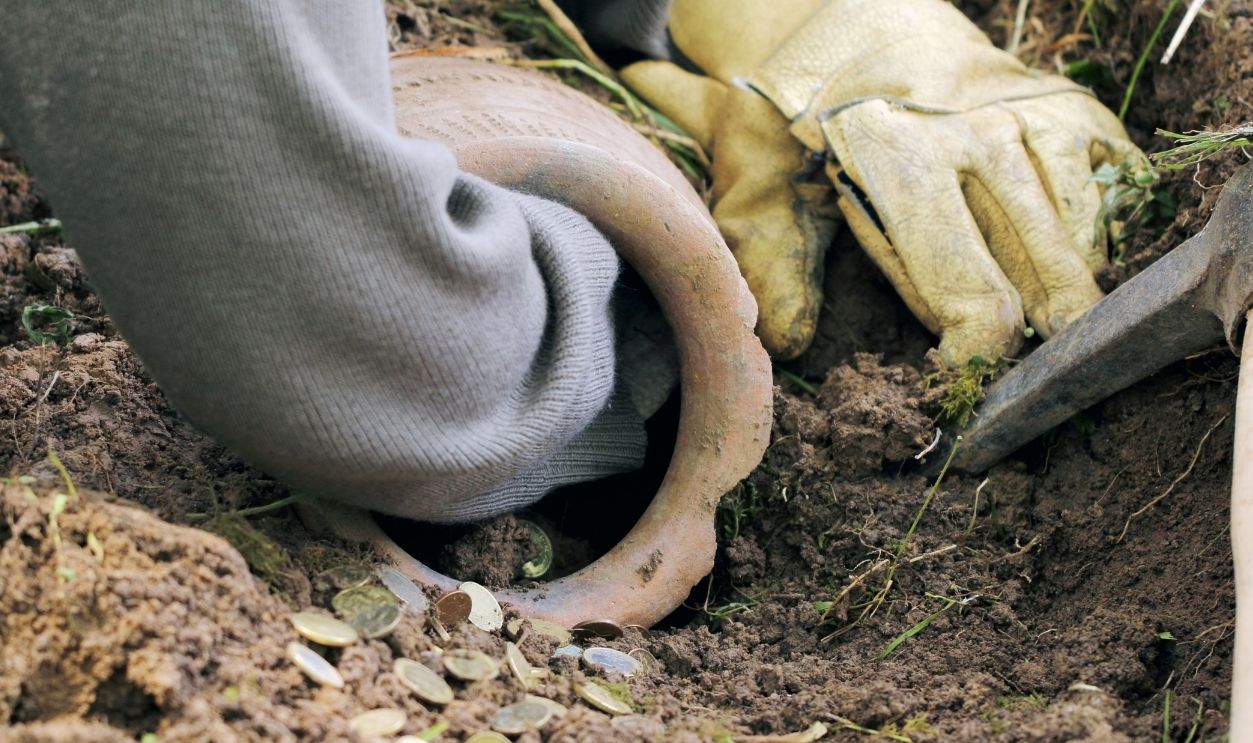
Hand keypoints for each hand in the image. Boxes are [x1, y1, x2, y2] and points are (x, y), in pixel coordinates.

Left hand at [621, 0, 1143, 362]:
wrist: (859, 26)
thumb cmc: (805, 118)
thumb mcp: (755, 178)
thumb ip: (770, 260)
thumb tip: (788, 344)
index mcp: (899, 157)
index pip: (973, 295)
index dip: (977, 362)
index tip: (959, 382)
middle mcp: (983, 136)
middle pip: (1044, 288)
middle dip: (1029, 341)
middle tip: (993, 352)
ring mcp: (1038, 118)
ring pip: (1082, 253)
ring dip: (1054, 291)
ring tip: (1007, 286)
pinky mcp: (1077, 110)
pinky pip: (1114, 208)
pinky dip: (1088, 243)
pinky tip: (1041, 243)